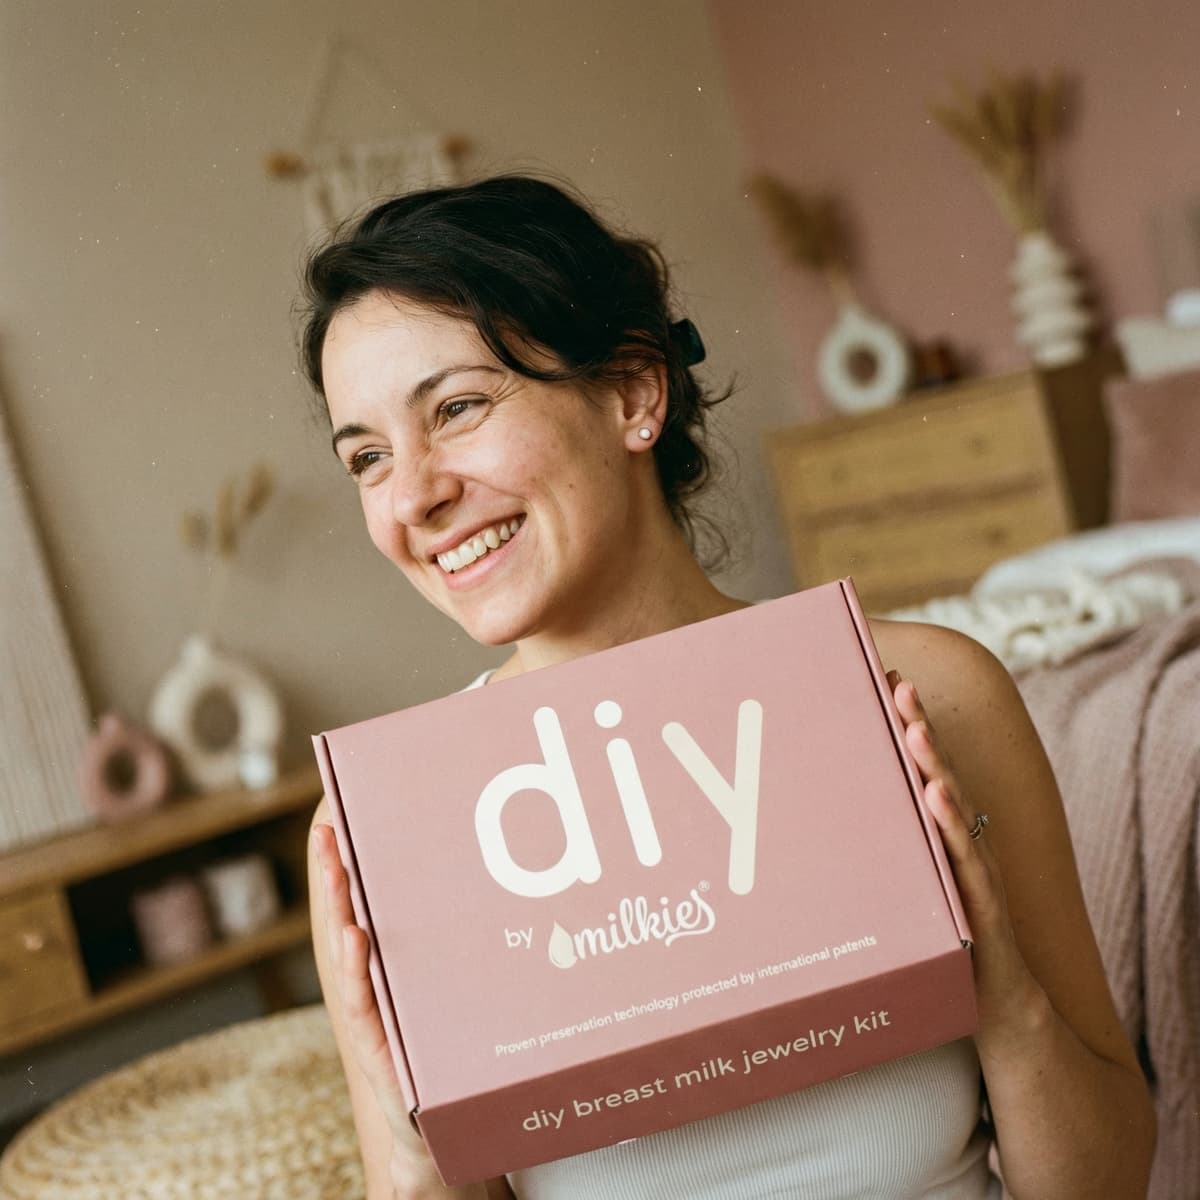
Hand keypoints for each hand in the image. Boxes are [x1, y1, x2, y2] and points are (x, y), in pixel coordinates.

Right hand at [311, 822, 448, 1194]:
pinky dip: (357, 971)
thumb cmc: (447, 1066)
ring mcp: (370, 1017)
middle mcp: (369, 986)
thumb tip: (514, 886)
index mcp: (384, 967)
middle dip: (337, 863)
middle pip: (347, 914)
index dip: (349, 852)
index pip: (361, 899)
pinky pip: (366, 1006)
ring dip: (337, 903)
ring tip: (335, 858)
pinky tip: (355, 937)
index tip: (342, 798)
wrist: (436, 1148)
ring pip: (347, 951)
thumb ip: (465, 947)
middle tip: (329, 814)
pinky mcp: (378, 1053)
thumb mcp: (451, 995)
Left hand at [887, 672, 1045, 1049]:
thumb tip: (817, 833)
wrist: (1000, 1016)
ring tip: (911, 725)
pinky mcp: (984, 908)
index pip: (919, 772)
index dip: (903, 726)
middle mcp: (959, 847)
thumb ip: (880, 857)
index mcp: (938, 839)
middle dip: (915, 726)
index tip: (881, 679)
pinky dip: (951, 825)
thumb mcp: (904, 893)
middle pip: (936, 777)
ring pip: (952, 811)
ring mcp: (974, 874)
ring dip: (932, 764)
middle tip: (895, 682)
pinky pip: (967, 861)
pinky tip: (934, 794)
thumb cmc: (947, 949)